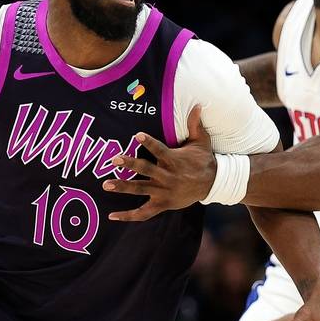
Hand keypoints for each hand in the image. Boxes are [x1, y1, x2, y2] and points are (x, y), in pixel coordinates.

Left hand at [103, 105, 216, 220]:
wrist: (213, 184)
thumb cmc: (204, 160)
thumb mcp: (201, 141)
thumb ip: (195, 123)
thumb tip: (197, 104)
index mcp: (174, 160)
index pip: (159, 150)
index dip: (149, 142)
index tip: (138, 134)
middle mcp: (167, 177)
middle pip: (146, 170)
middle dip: (129, 165)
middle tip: (114, 159)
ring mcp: (163, 192)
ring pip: (140, 190)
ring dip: (123, 187)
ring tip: (106, 184)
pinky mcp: (162, 204)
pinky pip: (143, 213)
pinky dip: (128, 216)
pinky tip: (112, 215)